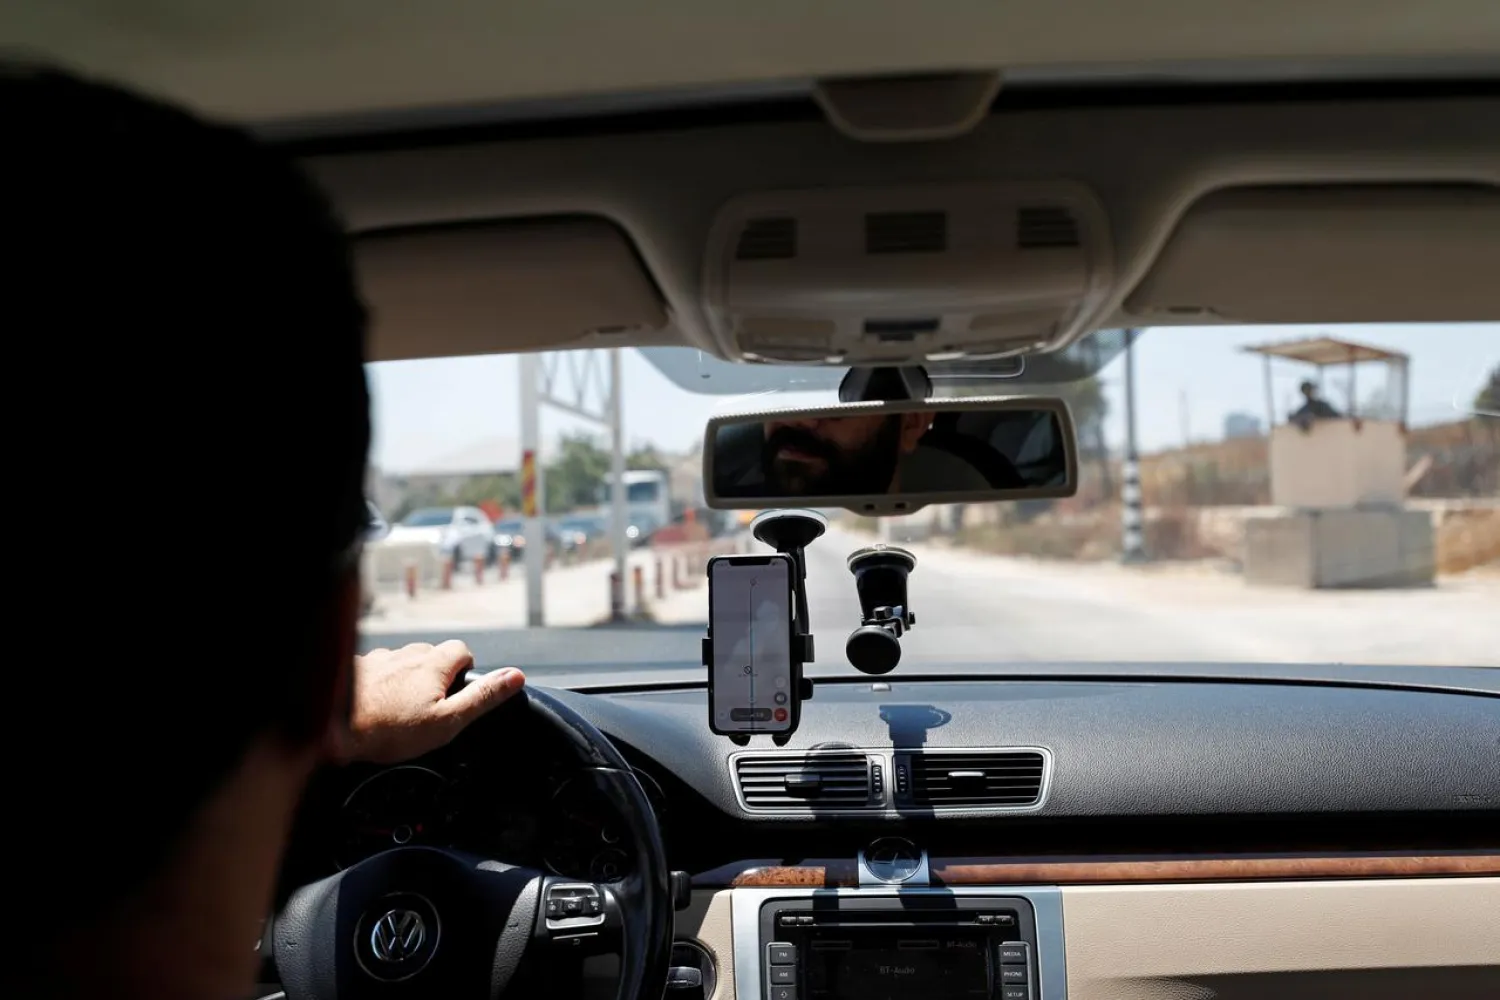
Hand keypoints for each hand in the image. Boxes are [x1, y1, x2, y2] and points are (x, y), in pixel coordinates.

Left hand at [343, 640, 525, 763]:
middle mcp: (406, 654)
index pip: (462, 651)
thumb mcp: (448, 721)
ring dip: (407, 678)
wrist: (332, 729)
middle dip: (435, 676)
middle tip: (428, 708)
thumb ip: (482, 697)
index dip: (465, 672)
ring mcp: (378, 658)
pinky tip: (374, 706)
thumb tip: (516, 676)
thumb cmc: (391, 730)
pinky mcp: (355, 668)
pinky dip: (381, 683)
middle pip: (432, 656)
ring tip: (398, 709)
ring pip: (403, 662)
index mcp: (432, 663)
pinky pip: (377, 670)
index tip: (456, 695)